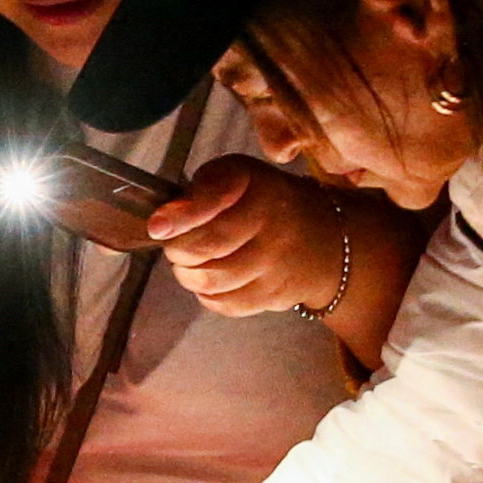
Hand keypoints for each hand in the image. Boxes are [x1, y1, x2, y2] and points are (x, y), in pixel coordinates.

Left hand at [147, 156, 375, 318]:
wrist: (326, 239)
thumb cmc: (266, 201)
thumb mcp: (239, 178)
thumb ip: (200, 192)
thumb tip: (159, 224)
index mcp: (262, 191)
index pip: (213, 204)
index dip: (180, 217)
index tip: (157, 228)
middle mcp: (274, 229)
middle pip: (204, 249)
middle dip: (177, 249)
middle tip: (177, 244)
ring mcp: (276, 268)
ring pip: (210, 281)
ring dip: (188, 274)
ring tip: (191, 262)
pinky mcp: (274, 297)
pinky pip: (224, 304)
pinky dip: (207, 294)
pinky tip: (212, 279)